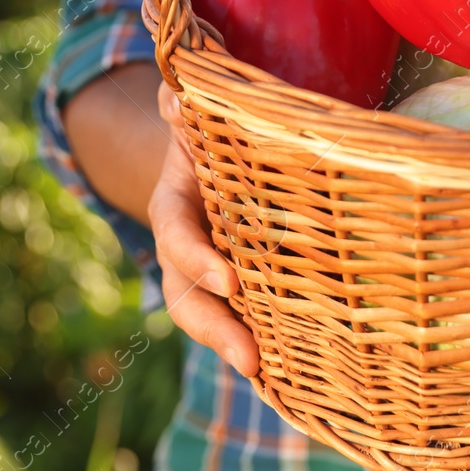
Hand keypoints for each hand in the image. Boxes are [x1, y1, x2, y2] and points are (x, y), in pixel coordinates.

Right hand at [150, 82, 259, 376]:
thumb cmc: (211, 135)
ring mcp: (211, 277)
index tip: (229, 282)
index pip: (176, 235)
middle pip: (189, 299)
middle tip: (251, 359)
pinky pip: (245, 324)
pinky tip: (295, 377)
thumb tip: (177, 93)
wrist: (213, 158)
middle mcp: (187, 251)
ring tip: (268, 376)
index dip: (197, 261)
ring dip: (237, 349)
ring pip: (212, 322)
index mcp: (174, 206)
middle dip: (217, 331)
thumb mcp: (196, 118)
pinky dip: (265, 350)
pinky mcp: (241, 292)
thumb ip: (184, 107)